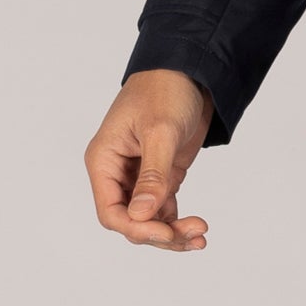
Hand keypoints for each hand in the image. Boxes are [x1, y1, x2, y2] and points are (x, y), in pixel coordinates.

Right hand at [84, 69, 214, 251]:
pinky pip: (163, 208)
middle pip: (130, 220)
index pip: (110, 210)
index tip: (165, 232)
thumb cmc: (166, 89)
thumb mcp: (160, 131)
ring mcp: (139, 175)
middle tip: (193, 235)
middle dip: (159, 232)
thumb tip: (141, 215)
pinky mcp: (161, 174)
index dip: (136, 227)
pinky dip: (177, 221)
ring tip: (200, 236)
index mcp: (104, 160)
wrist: (190, 69)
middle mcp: (117, 172)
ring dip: (171, 232)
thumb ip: (153, 174)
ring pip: (148, 218)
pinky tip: (196, 231)